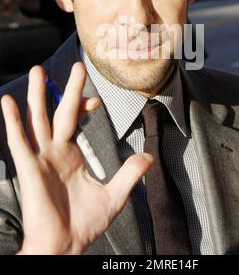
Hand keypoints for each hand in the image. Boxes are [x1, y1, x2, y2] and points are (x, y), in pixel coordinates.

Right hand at [0, 62, 152, 254]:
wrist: (65, 247)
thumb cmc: (83, 224)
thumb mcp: (113, 195)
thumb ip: (129, 174)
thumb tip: (149, 157)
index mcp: (71, 155)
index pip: (76, 121)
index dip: (84, 106)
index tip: (95, 99)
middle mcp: (55, 151)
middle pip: (59, 112)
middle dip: (66, 90)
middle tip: (76, 67)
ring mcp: (40, 157)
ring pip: (38, 119)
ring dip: (38, 95)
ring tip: (39, 70)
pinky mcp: (29, 168)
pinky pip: (18, 141)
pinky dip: (13, 120)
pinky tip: (8, 101)